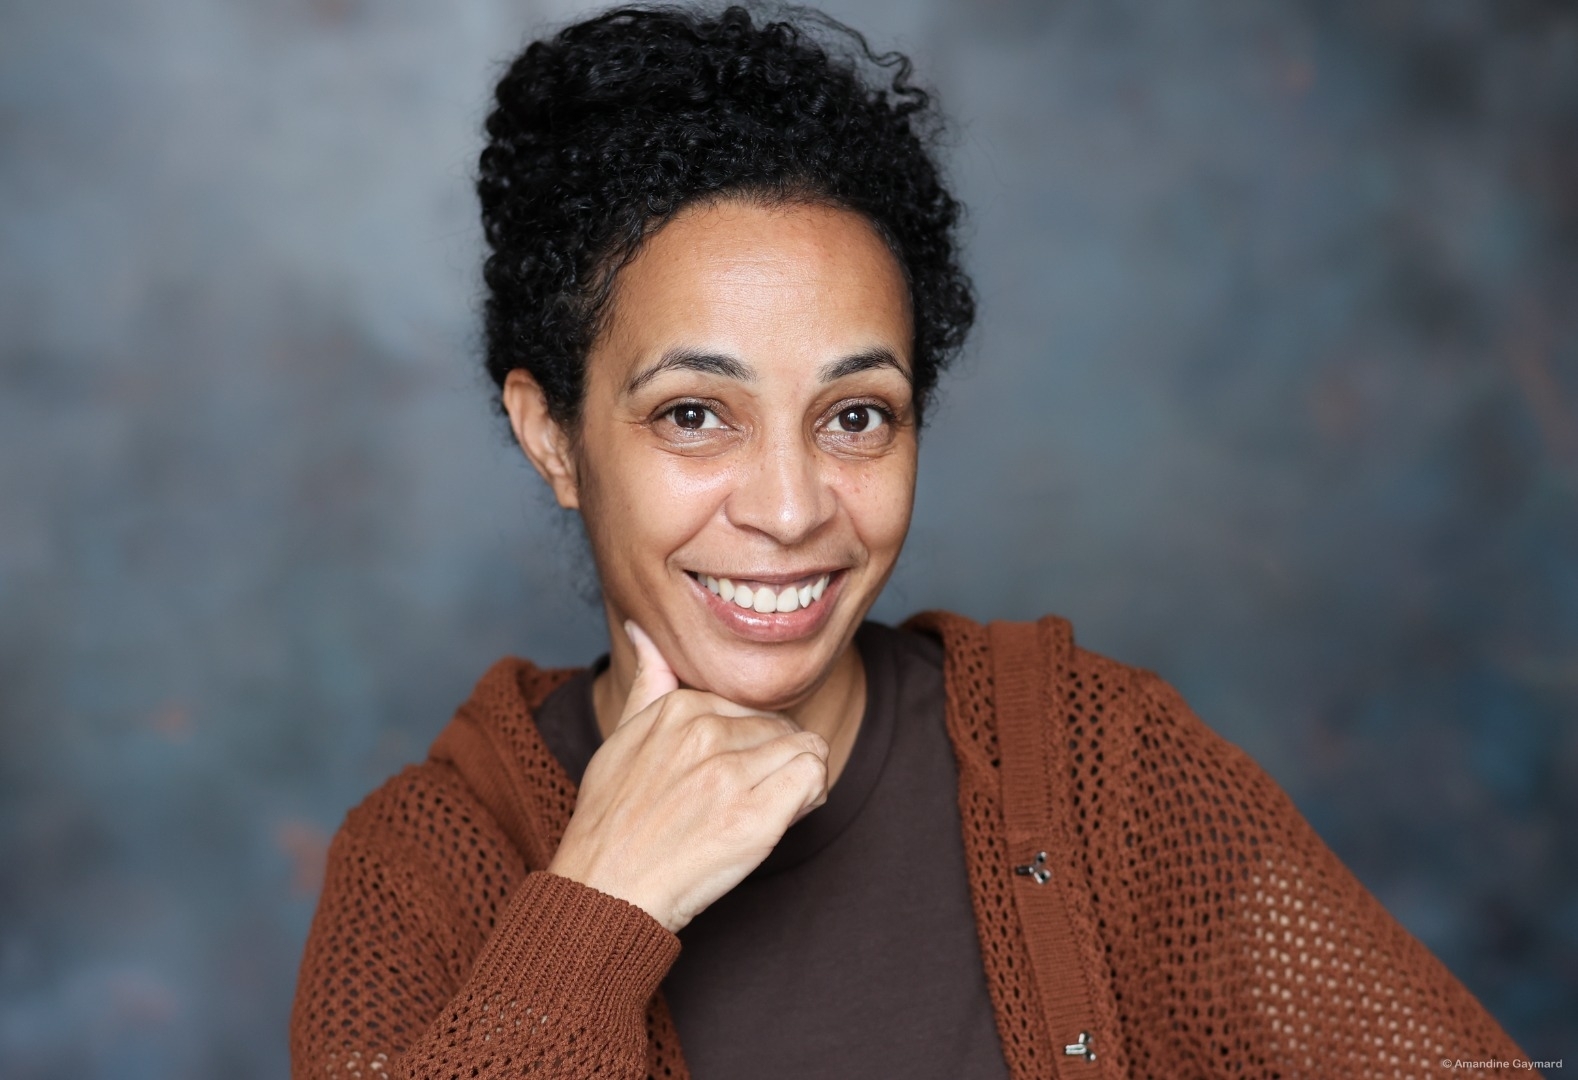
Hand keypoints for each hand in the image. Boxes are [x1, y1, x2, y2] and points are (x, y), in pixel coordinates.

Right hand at [545, 622, 830, 932]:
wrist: (605, 890)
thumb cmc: (614, 820)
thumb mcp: (620, 737)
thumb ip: (647, 681)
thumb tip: (641, 629)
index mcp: (680, 707)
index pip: (753, 709)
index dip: (753, 748)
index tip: (731, 782)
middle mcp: (705, 732)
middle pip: (783, 730)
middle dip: (777, 763)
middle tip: (751, 802)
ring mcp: (730, 773)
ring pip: (806, 749)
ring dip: (800, 781)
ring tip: (768, 810)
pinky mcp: (754, 816)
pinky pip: (814, 778)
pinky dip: (811, 797)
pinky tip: (783, 819)